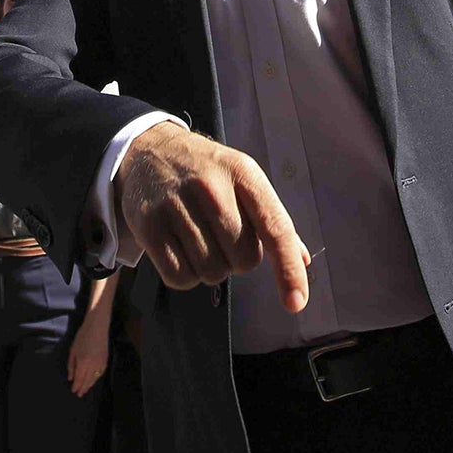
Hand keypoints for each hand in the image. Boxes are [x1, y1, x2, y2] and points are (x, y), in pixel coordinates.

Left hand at [67, 308, 109, 397]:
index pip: (79, 379)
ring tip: (85, 390)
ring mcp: (100, 363)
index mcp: (82, 362)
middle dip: (82, 388)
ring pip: (94, 379)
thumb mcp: (73, 350)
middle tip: (79, 394)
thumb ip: (71, 365)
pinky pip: (100, 374)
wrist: (97, 327)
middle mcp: (92, 365)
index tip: (73, 391)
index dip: (76, 386)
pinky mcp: (105, 361)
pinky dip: (96, 379)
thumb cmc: (82, 337)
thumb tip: (70, 378)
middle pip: (86, 381)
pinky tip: (93, 381)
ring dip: (89, 385)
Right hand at [114, 122, 309, 310]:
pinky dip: (186, 275)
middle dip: (239, 259)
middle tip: (223, 236)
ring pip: (213, 273)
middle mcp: (210, 186)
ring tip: (199, 238)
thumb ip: (272, 219)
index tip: (297, 302)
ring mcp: (177, 205)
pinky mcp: (149, 226)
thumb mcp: (242, 178)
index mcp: (243, 172)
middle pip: (245, 259)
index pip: (276, 228)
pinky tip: (181, 249)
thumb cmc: (205, 172)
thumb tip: (303, 260)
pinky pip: (180, 278)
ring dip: (212, 268)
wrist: (149, 150)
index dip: (288, 269)